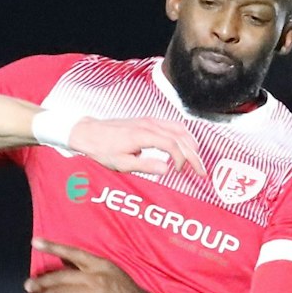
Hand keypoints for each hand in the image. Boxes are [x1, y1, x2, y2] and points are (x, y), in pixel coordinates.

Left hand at [26, 239, 158, 292]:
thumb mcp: (111, 273)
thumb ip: (88, 268)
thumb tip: (64, 261)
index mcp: (101, 264)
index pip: (73, 252)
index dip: (53, 246)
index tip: (35, 242)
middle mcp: (97, 277)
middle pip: (62, 276)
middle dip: (42, 281)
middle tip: (28, 285)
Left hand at [67, 117, 205, 177]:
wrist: (90, 133)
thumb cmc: (103, 150)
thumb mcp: (121, 163)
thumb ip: (145, 165)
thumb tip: (166, 169)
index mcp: (143, 135)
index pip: (172, 145)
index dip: (181, 159)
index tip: (180, 171)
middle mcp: (150, 124)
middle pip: (181, 136)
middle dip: (194, 154)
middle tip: (201, 171)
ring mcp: (150, 120)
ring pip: (179, 128)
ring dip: (191, 144)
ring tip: (197, 159)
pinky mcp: (148, 121)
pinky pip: (172, 125)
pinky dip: (183, 135)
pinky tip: (186, 145)